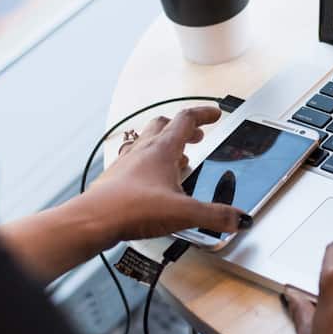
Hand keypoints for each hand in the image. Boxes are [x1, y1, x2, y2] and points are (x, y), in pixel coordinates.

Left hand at [86, 105, 248, 244]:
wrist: (94, 220)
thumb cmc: (132, 208)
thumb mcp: (184, 213)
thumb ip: (215, 216)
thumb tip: (238, 218)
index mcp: (162, 149)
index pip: (186, 119)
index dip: (204, 114)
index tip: (215, 114)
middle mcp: (143, 150)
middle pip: (164, 124)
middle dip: (183, 128)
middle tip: (196, 135)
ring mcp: (127, 163)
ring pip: (147, 140)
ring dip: (165, 143)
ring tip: (178, 158)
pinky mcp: (116, 179)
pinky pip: (134, 160)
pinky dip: (148, 163)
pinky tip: (153, 181)